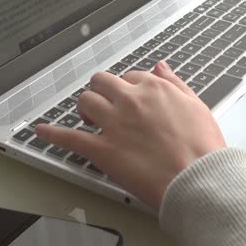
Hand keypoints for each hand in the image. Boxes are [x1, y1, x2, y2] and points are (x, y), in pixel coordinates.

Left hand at [35, 61, 225, 209]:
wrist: (198, 179)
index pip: (131, 77)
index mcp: (154, 88)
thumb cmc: (203, 148)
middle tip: (106, 108)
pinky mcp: (103, 150)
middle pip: (102, 83)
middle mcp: (131, 100)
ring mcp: (114, 124)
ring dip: (85, 109)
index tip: (129, 101)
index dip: (128, 90)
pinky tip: (42, 131)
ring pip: (85, 102)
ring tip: (89, 121)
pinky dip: (53, 134)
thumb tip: (161, 66)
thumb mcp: (196, 105)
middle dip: (102, 92)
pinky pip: (70, 137)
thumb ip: (175, 83)